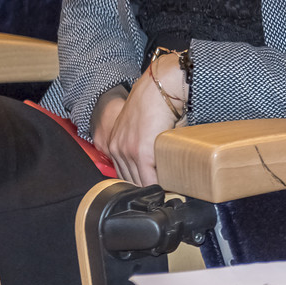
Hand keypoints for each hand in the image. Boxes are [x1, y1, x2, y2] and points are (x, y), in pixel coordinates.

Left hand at [97, 59, 184, 184]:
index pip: (125, 173)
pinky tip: (170, 189)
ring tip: (169, 194)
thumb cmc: (157, 103)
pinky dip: (160, 186)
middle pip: (130, 180)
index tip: (153, 190)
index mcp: (115, 144)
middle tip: (163, 196)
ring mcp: (127, 152)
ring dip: (154, 189)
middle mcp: (117, 149)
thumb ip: (147, 144)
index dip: (139, 183)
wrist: (159, 88)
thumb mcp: (145, 127)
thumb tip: (162, 159)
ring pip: (139, 182)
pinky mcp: (141, 152)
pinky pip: (150, 178)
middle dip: (146, 189)